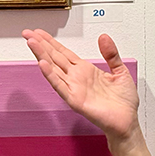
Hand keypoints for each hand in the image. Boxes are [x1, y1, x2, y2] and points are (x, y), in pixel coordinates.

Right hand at [22, 29, 139, 143]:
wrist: (127, 122)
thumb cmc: (123, 103)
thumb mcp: (120, 71)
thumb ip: (111, 54)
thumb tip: (104, 37)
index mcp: (86, 71)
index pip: (64, 53)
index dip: (51, 42)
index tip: (40, 33)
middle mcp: (77, 79)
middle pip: (55, 58)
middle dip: (41, 45)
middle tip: (27, 33)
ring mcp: (74, 89)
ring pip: (54, 69)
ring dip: (42, 55)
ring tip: (32, 43)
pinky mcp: (75, 100)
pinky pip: (60, 86)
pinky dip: (51, 75)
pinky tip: (42, 64)